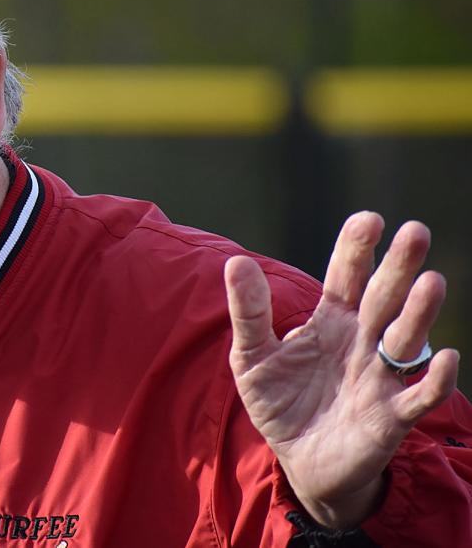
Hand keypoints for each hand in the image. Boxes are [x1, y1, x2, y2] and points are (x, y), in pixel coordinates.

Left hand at [225, 212, 459, 528]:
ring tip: (430, 282)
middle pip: (383, 298)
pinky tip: (443, 357)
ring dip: (419, 312)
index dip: (357, 249)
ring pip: (405, 338)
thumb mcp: (252, 356)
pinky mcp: (391, 416)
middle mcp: (362, 340)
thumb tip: (235, 261)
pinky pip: (420, 394)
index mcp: (330, 320)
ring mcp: (380, 376)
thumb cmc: (279, 401)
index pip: (346, 276)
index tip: (368, 219)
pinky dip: (434, 378)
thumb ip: (249, 312)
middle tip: (415, 232)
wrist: (298, 460)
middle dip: (398, 266)